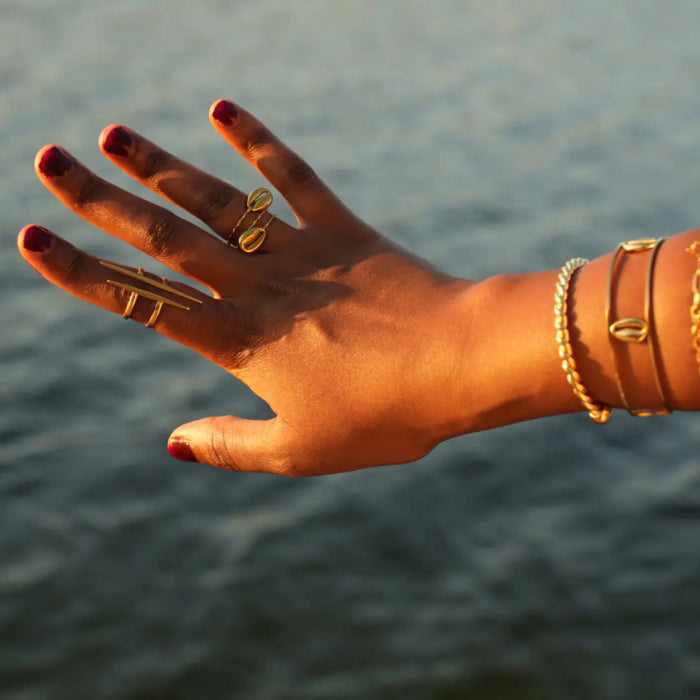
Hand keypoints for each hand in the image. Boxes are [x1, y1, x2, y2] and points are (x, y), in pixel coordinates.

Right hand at [18, 100, 473, 475]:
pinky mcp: (342, 230)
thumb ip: (232, 445)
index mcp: (240, 342)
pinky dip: (257, 141)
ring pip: (214, 200)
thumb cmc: (385, 418)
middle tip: (47, 160)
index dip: (83, 271)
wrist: (460, 365)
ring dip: (159, 164)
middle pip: (163, 237)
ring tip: (112, 133)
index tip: (33, 238)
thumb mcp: (301, 450)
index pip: (142, 301)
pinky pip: (293, 177)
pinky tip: (222, 107)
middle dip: (99, 200)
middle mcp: (258, 287)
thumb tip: (172, 442)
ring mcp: (299, 252)